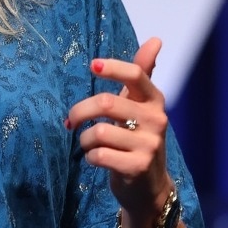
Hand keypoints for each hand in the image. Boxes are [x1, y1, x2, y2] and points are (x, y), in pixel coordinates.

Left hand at [64, 37, 173, 227]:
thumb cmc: (138, 138)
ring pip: (99, 132)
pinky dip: (90, 156)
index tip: (92, 65)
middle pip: (106, 103)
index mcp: (154, 100)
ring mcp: (149, 145)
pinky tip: (96, 159)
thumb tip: (155, 39)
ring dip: (84, 139)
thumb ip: (143, 73)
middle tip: (70, 120)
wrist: (149, 188)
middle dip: (79, 111)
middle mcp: (156, 120)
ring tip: (88, 144)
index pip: (136, 75)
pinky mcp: (137, 167)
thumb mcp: (140, 105)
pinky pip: (99, 154)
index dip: (112, 68)